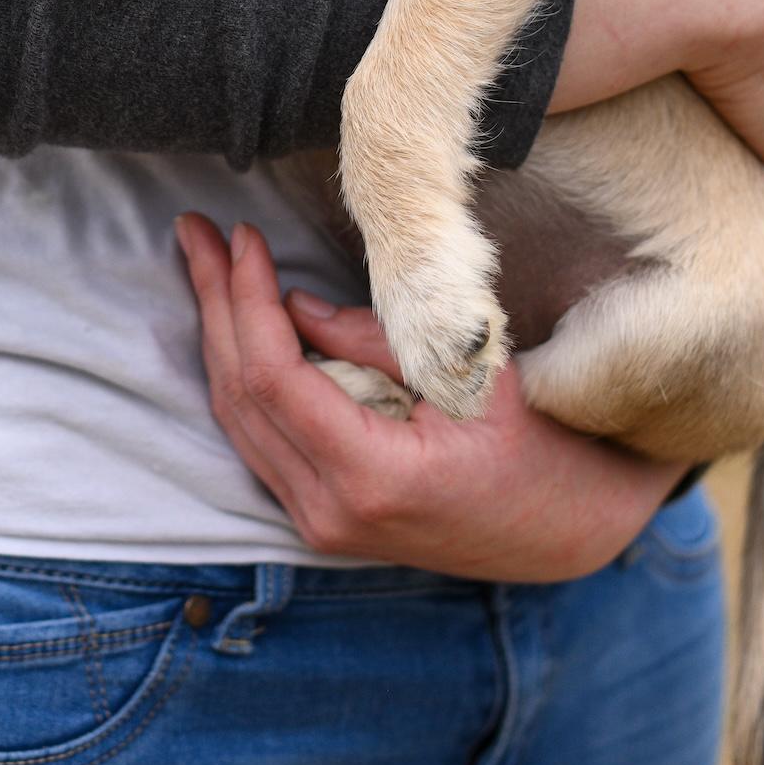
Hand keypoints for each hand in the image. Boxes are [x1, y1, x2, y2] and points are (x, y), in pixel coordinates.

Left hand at [176, 213, 678, 582]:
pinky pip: (257, 439)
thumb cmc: (537, 443)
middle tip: (197, 233)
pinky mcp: (319, 519)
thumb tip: (294, 305)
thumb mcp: (472, 373)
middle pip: (239, 395)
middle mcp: (329, 512)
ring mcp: (319, 525)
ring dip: (217, 335)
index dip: (247, 298)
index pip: (273, 377)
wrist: (566, 531)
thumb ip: (376, 339)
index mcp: (371, 477)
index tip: (243, 237)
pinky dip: (241, 375)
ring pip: (237, 420)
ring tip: (206, 263)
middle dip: (214, 303)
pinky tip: (235, 322)